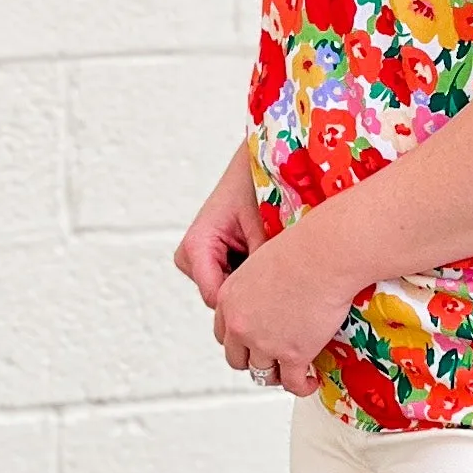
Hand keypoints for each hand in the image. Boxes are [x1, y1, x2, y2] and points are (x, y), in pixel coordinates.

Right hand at [174, 143, 266, 309]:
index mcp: (196, 245)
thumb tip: (276, 303)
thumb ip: (261, 267)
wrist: (259, 165)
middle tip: (282, 280)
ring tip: (276, 266)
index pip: (216, 298)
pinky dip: (250, 278)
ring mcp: (197, 259)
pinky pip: (230, 283)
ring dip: (251, 287)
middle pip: (220, 300)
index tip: (276, 305)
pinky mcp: (208, 259)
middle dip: (249, 296)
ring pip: (225, 294)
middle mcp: (190, 255)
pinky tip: (268, 263)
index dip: (245, 307)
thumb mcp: (263, 230)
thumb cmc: (259, 188)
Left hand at [212, 212, 359, 398]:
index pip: (223, 332)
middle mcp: (240, 324)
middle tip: (271, 359)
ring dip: (277, 374)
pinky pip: (292, 383)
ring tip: (293, 373)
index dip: (240, 341)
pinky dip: (301, 387)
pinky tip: (310, 382)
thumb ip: (259, 286)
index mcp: (229, 299)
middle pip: (236, 358)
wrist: (324, 256)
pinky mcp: (292, 355)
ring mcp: (264, 343)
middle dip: (253, 360)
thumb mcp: (264, 263)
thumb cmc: (303, 250)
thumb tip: (273, 298)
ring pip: (262, 373)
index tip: (253, 343)